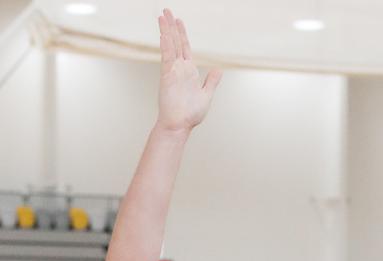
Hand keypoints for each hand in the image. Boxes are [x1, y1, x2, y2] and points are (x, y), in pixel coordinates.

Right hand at [157, 8, 220, 132]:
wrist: (180, 125)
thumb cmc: (191, 114)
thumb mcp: (206, 95)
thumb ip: (211, 81)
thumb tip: (218, 70)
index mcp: (189, 71)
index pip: (185, 48)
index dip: (182, 34)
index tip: (178, 21)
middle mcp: (180, 68)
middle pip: (175, 42)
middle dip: (172, 26)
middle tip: (166, 11)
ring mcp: (173, 71)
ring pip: (170, 46)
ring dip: (166, 30)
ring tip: (162, 15)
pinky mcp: (167, 76)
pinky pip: (167, 57)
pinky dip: (166, 44)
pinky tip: (163, 33)